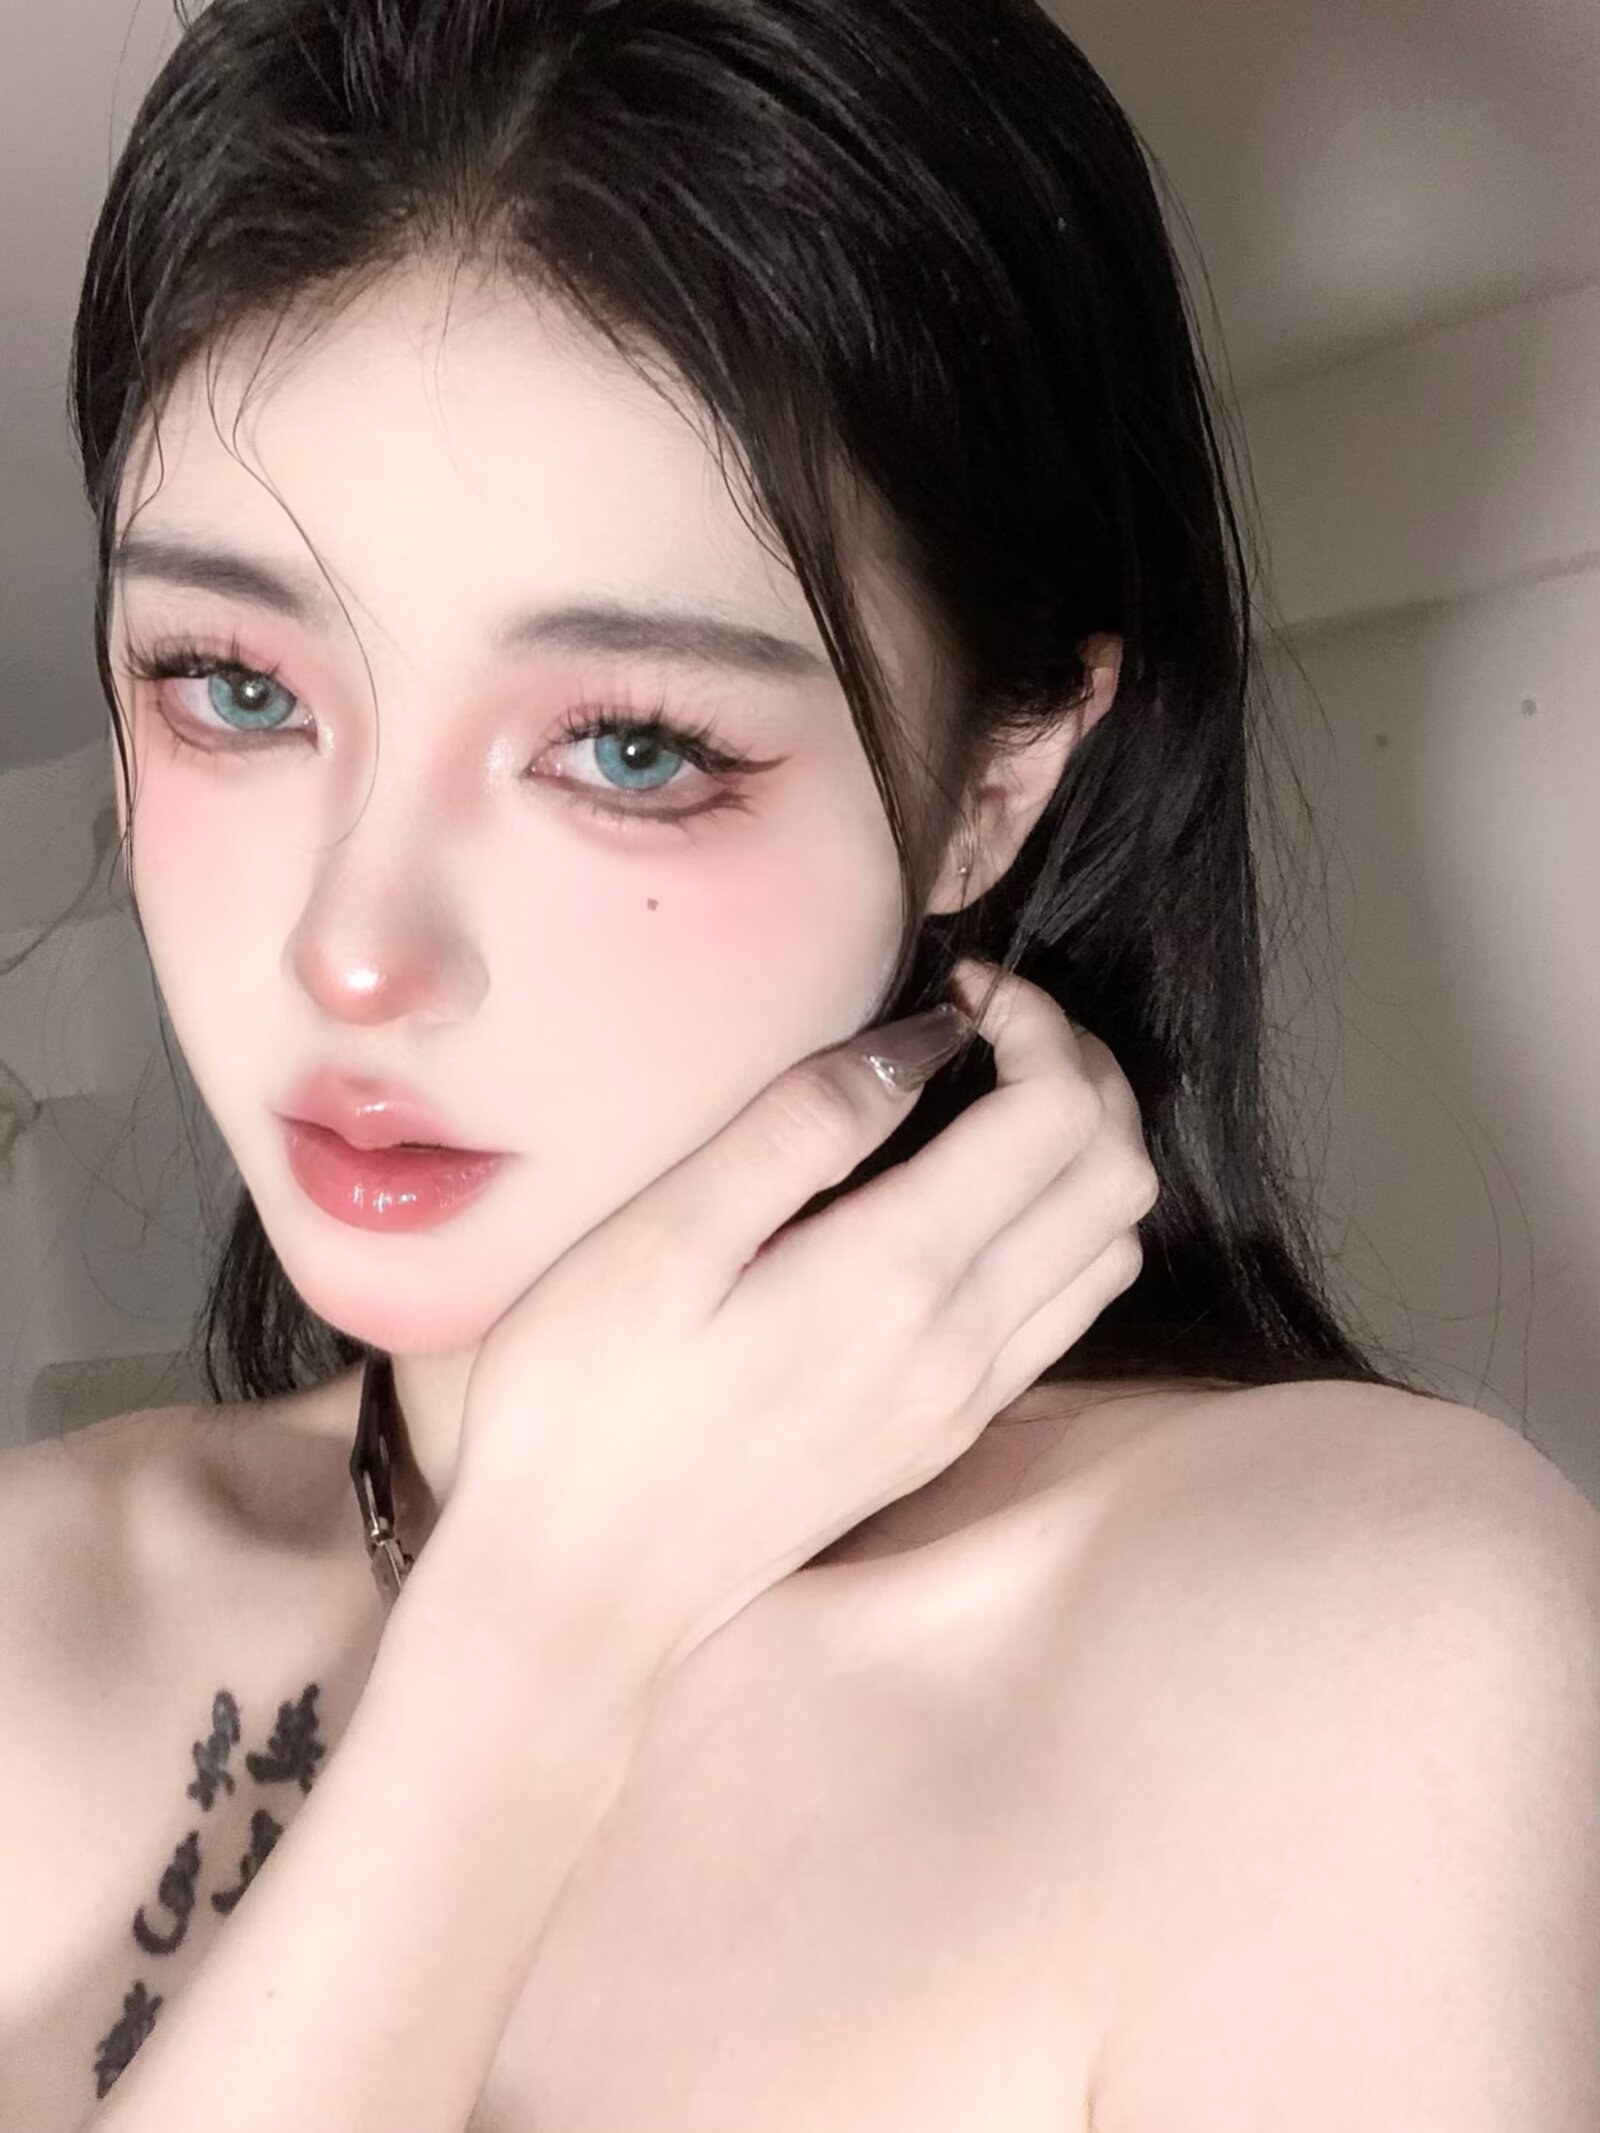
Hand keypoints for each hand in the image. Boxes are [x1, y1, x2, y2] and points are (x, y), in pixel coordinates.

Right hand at [431, 959, 1159, 1681]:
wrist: (578, 1596)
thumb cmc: (583, 1405)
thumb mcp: (662, 1238)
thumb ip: (801, 1127)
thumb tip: (920, 1045)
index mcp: (899, 1276)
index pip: (1060, 1116)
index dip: (1038, 1023)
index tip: (966, 990)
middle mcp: (965, 1345)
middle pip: (1117, 1176)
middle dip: (1083, 1074)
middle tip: (992, 1032)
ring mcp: (965, 1402)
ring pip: (1110, 1250)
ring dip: (1085, 1156)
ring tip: (992, 1105)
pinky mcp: (944, 1438)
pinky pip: (1064, 1318)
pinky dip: (1062, 1235)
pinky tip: (972, 1211)